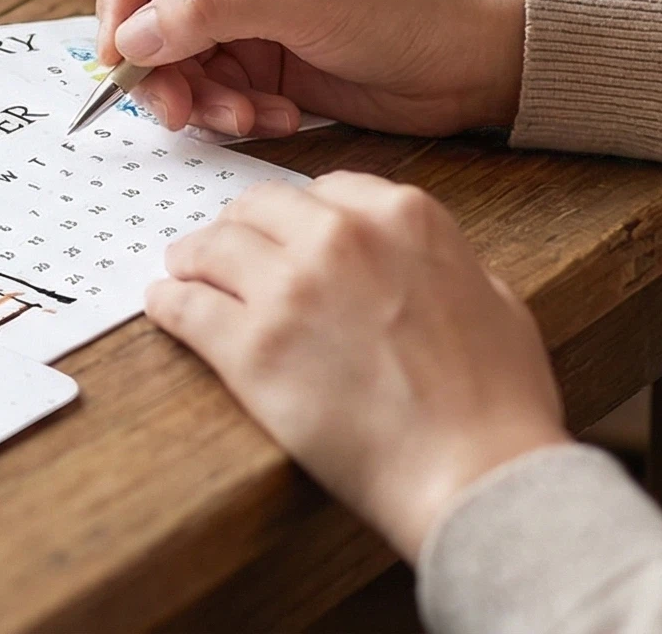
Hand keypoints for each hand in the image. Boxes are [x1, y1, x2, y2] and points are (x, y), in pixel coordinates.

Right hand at [91, 0, 525, 137]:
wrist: (474, 62)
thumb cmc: (407, 6)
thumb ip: (210, 10)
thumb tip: (130, 38)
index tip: (124, 47)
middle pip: (139, 4)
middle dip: (155, 61)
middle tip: (173, 108)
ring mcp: (238, 9)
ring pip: (167, 56)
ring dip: (195, 96)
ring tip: (244, 117)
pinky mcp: (255, 57)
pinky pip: (206, 89)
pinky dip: (229, 112)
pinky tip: (275, 117)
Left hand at [147, 173, 568, 558]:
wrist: (476, 471)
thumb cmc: (498, 401)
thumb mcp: (496, 299)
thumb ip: (446, 264)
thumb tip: (420, 263)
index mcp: (404, 216)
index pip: (326, 190)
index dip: (299, 215)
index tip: (284, 232)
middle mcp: (341, 237)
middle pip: (260, 208)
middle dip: (240, 226)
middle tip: (221, 248)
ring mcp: (290, 289)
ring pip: (214, 247)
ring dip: (194, 257)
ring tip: (182, 270)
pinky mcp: (250, 348)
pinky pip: (187, 307)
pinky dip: (168, 303)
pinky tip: (163, 306)